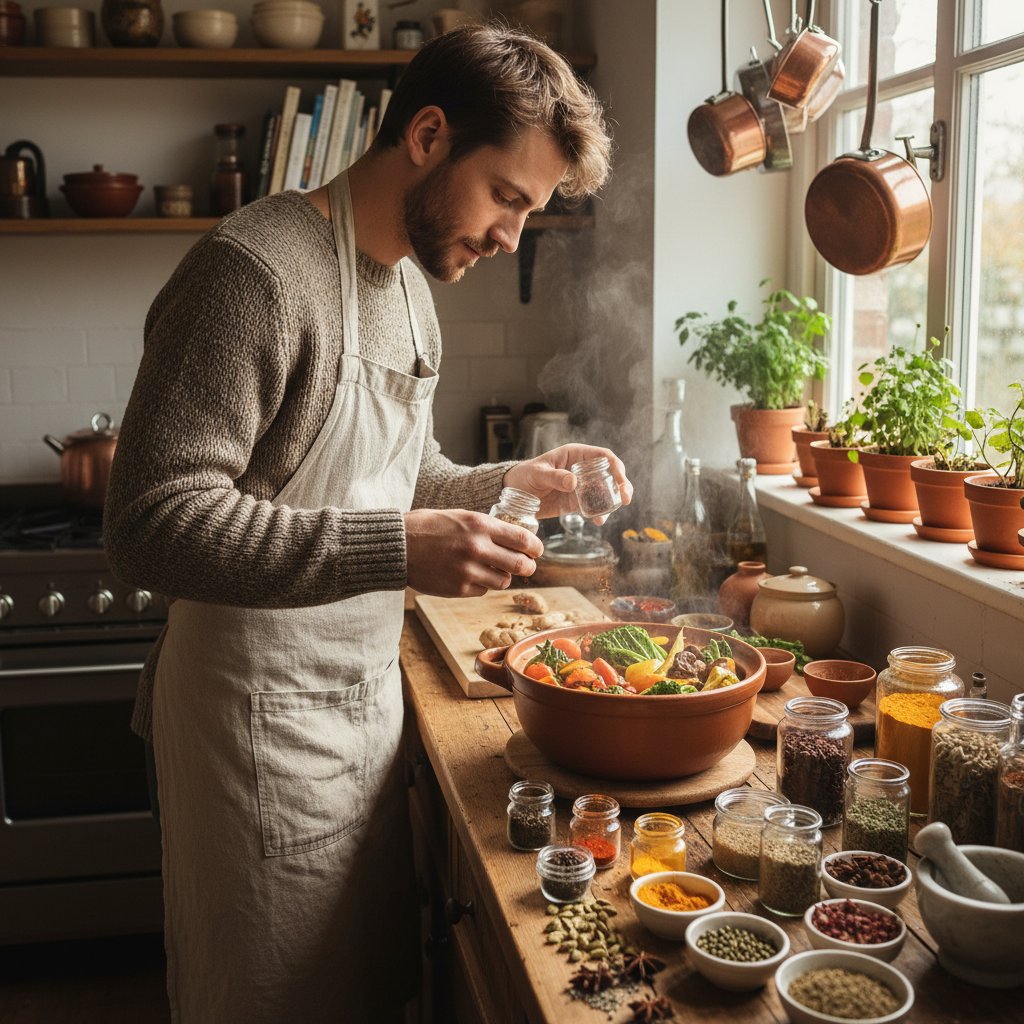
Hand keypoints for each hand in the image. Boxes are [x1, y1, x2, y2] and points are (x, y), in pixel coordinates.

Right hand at [405, 508, 544, 597]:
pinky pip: (483, 590)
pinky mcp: (459, 589)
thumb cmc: (428, 527)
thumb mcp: (461, 517)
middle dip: (528, 566)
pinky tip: (471, 576)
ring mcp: (468, 571)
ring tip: (494, 570)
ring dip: (503, 576)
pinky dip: (482, 585)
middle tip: (527, 566)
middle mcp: (477, 548)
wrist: (397, 546)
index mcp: (480, 525)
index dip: (535, 547)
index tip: (537, 550)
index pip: (523, 539)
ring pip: (504, 581)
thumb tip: (514, 540)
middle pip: (520, 564)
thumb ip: (487, 528)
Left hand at [502, 443, 632, 523]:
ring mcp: (581, 486)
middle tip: (625, 499)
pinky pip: (593, 506)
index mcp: (575, 455)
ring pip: (605, 491)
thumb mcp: (538, 474)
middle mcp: (582, 469)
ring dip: (612, 501)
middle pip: (610, 473)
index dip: (617, 467)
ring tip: (610, 513)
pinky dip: (599, 513)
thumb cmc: (524, 476)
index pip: (603, 456)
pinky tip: (598, 521)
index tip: (621, 481)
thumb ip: (554, 477)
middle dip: (622, 485)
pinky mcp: (576, 501)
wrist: (513, 493)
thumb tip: (574, 482)